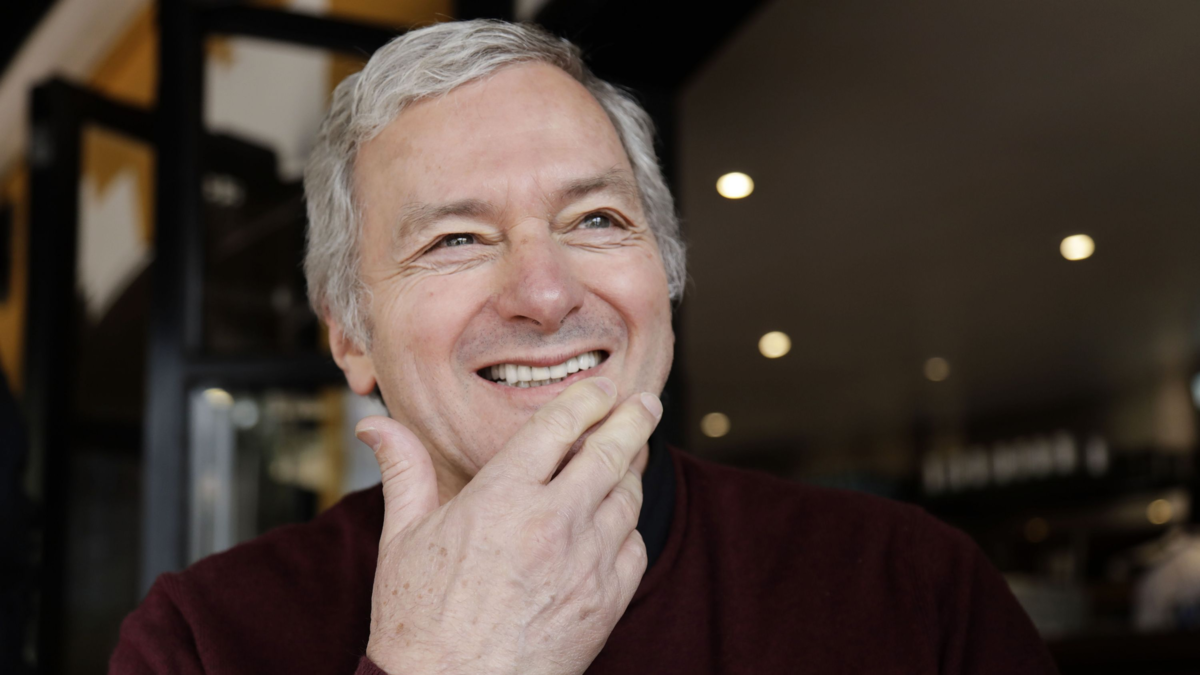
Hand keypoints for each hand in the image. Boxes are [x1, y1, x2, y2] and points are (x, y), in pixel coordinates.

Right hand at [356, 377, 661, 674]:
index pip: (558, 426)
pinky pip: (633, 548)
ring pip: (626, 498)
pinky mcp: (605, 602)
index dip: (588, 399)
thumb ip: (403, 471)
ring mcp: (585, 563)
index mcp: (501, 498)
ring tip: (630, 457)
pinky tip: (617, 522)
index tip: (604, 388)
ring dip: (630, 472)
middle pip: (609, 453)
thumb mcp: (403, 539)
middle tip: (645, 403)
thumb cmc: (420, 622)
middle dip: (632, 420)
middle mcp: (551, 523)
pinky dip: (629, 528)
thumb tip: (375, 426)